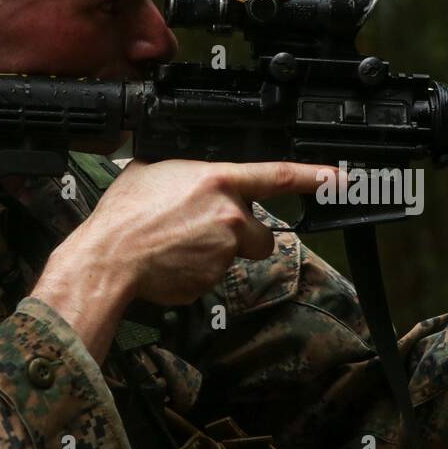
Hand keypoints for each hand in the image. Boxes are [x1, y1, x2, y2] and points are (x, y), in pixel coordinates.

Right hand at [79, 159, 334, 304]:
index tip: (338, 177)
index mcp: (218, 182)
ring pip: (237, 254)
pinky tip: (174, 260)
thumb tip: (190, 170)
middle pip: (260, 231)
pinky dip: (199, 270)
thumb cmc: (125, 215)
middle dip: (243, 234)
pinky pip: (216, 275)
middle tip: (204, 230)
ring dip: (220, 252)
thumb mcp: (154, 169)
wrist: (109, 259)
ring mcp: (224, 251)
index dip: (313, 176)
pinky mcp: (213, 279)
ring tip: (181, 244)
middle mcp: (229, 216)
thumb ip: (186, 169)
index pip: (278, 176)